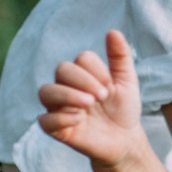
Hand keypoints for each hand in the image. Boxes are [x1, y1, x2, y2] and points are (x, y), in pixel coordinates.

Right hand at [39, 30, 147, 167]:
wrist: (125, 139)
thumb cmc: (123, 109)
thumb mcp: (127, 81)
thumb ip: (120, 57)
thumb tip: (113, 31)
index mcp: (83, 73)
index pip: (80, 59)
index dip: (96, 70)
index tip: (111, 86)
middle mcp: (67, 87)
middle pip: (62, 70)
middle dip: (83, 80)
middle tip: (103, 96)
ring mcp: (59, 107)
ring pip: (46, 92)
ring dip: (67, 95)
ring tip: (89, 104)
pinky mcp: (56, 129)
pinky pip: (45, 121)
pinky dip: (59, 118)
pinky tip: (79, 120)